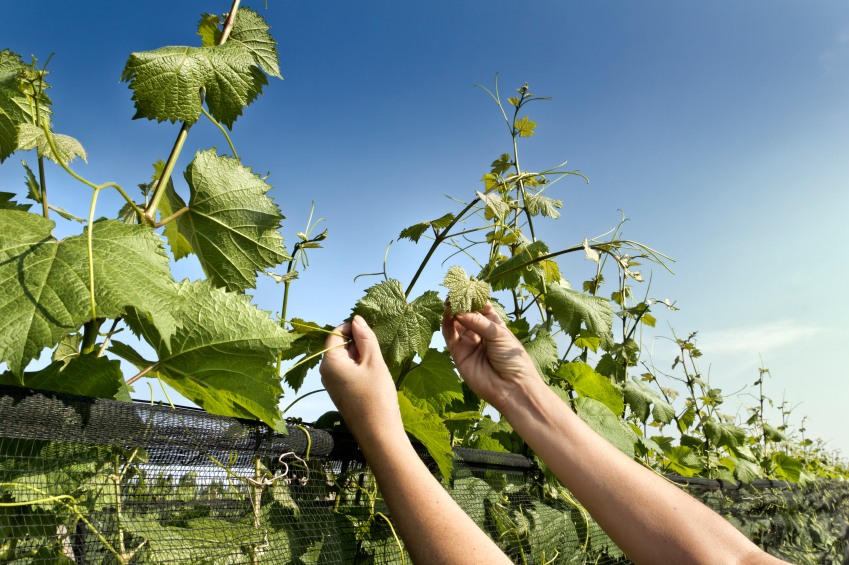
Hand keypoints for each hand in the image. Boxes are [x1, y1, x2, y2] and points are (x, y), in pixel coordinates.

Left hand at [319, 316, 404, 443]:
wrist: (379, 435)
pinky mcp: (341, 393)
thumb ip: (365, 338)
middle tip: (378, 351)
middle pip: (340, 346)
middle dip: (359, 344)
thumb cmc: (376, 398)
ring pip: (346, 359)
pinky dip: (361, 369)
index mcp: (329, 362)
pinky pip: (348, 372)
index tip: (372, 332)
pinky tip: (375, 377)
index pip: (336, 333)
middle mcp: (326, 373)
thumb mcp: (374, 362)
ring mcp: (332, 384)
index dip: (354, 329)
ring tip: (377, 366)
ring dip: (362, 357)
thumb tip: (357, 319)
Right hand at [441, 303, 542, 412]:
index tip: (466, 286)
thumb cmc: (512, 359)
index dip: (473, 296)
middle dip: (460, 302)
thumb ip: (478, 322)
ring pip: (456, 323)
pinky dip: (447, 324)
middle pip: (466, 313)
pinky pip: (450, 336)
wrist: (511, 388)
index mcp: (494, 325)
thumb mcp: (499, 335)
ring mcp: (468, 343)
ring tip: (449, 302)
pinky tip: (448, 314)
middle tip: (453, 292)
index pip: (481, 306)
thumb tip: (459, 310)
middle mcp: (480, 332)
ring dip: (451, 312)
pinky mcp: (458, 354)